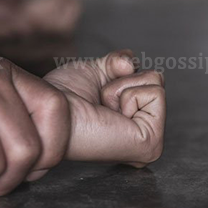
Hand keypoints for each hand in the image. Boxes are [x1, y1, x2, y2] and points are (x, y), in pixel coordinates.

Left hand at [45, 50, 165, 166]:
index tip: (98, 98)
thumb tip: (131, 64)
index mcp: (134, 123)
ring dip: (122, 88)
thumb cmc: (64, 97)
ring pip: (157, 82)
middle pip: (156, 78)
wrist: (50, 111)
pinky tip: (111, 114)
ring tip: (103, 108)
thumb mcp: (98, 70)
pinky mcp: (151, 145)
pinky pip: (156, 93)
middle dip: (123, 80)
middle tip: (100, 102)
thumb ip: (120, 62)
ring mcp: (150, 143)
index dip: (121, 76)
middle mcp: (144, 134)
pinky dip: (129, 95)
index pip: (149, 78)